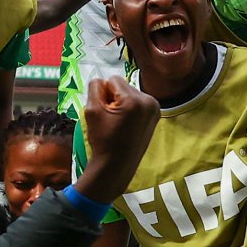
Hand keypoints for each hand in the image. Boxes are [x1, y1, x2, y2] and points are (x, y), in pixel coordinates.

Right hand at [75, 75, 159, 203]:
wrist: (115, 167)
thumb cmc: (102, 140)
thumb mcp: (91, 110)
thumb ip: (94, 88)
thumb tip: (101, 80)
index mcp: (134, 100)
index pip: (113, 79)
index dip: (103, 93)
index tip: (103, 111)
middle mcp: (149, 101)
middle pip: (124, 85)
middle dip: (114, 97)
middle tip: (110, 119)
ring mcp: (155, 109)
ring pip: (131, 93)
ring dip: (122, 103)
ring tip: (118, 123)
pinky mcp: (155, 116)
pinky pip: (138, 103)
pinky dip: (130, 110)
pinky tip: (126, 125)